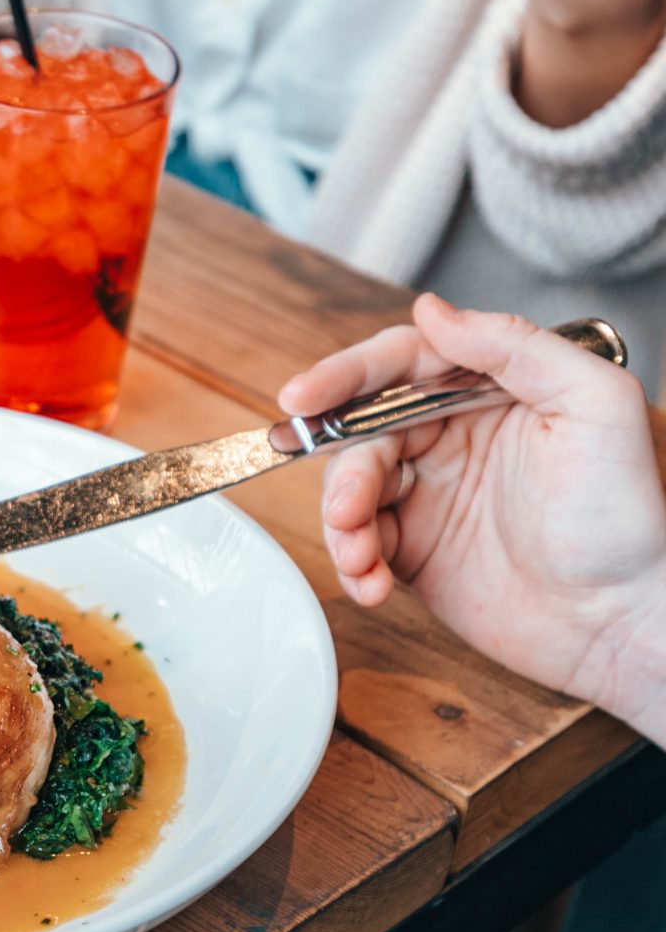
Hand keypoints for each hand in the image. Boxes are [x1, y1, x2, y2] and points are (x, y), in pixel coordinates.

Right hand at [280, 296, 665, 739]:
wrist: (625, 620)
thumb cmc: (628, 517)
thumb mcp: (594, 403)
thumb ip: (516, 346)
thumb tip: (432, 311)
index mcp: (490, 392)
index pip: (401, 365)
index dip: (344, 376)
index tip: (303, 398)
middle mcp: (453, 439)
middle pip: (361, 431)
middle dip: (343, 469)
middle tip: (348, 507)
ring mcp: (432, 498)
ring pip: (351, 490)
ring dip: (341, 522)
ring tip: (362, 555)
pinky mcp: (418, 556)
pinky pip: (361, 547)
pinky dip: (353, 565)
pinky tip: (372, 584)